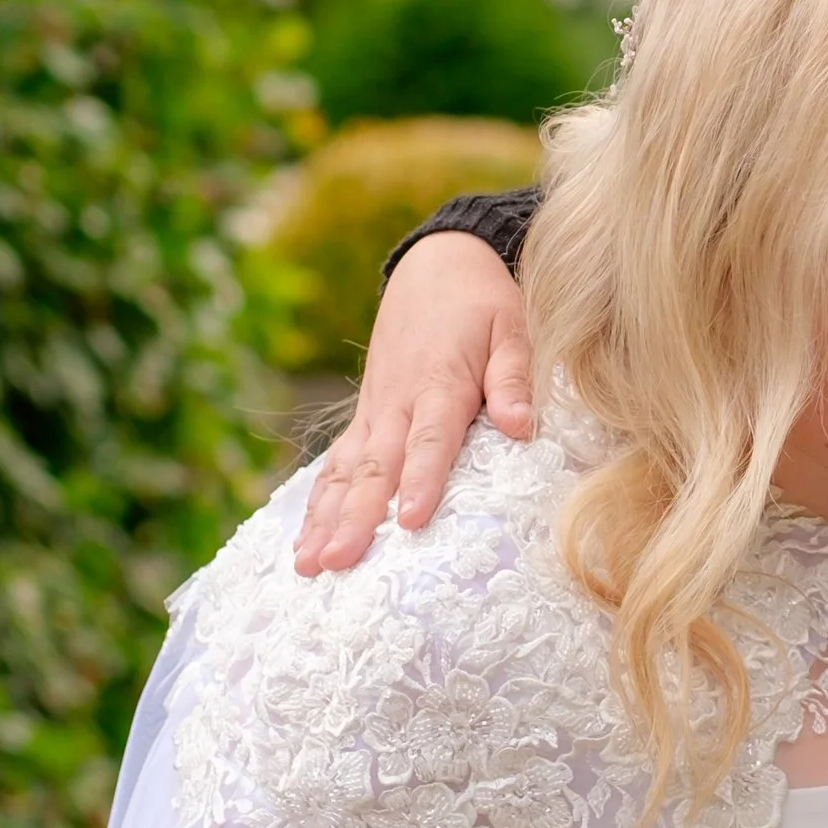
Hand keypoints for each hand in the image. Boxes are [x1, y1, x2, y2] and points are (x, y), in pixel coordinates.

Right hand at [293, 232, 532, 574]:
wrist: (438, 263)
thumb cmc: (484, 301)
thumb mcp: (514, 327)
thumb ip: (514, 379)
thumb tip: (521, 427)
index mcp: (441, 382)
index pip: (430, 439)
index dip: (422, 480)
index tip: (411, 522)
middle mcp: (399, 401)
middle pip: (376, 466)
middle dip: (356, 518)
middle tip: (340, 562)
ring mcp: (375, 409)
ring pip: (346, 471)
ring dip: (326, 519)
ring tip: (309, 565)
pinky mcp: (366, 415)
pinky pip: (337, 463)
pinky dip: (319, 501)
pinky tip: (306, 540)